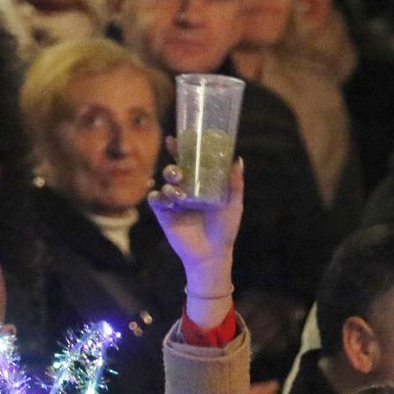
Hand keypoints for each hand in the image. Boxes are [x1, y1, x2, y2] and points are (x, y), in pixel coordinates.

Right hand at [149, 142, 243, 279]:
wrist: (212, 254)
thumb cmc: (225, 229)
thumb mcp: (233, 204)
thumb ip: (235, 183)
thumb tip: (238, 160)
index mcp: (200, 185)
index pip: (189, 162)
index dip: (181, 149)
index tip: (176, 139)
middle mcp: (185, 190)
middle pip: (173, 170)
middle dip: (173, 167)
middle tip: (179, 172)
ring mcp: (174, 202)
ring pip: (163, 183)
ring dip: (169, 184)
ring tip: (180, 194)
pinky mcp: (164, 214)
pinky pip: (155, 199)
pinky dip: (159, 196)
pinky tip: (169, 201)